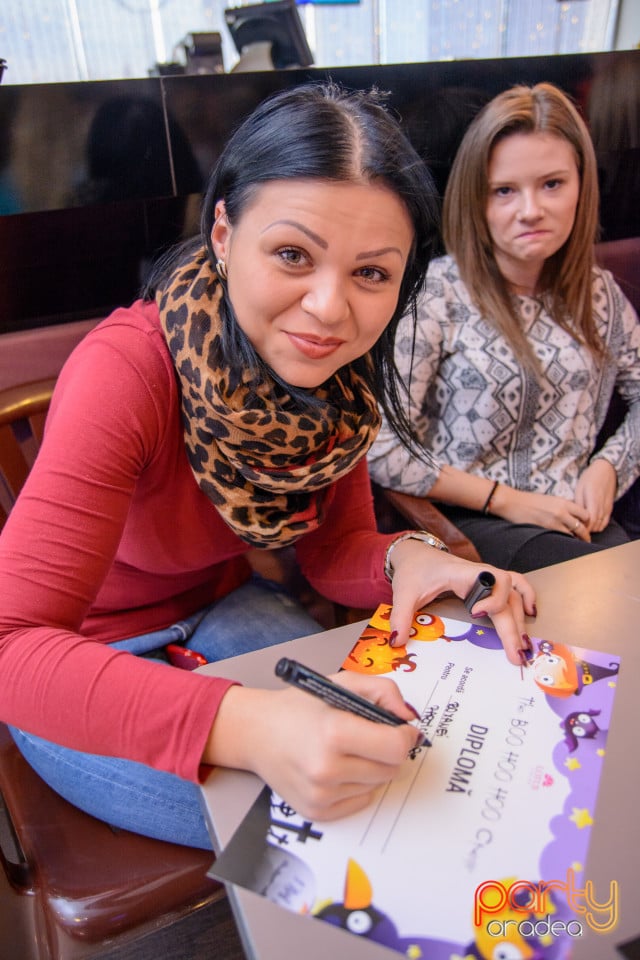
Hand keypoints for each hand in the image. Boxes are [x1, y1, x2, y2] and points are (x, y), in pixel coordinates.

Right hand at [204, 674, 419, 820]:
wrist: (256, 732)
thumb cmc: (299, 706)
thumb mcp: (341, 683)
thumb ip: (383, 691)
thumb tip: (408, 717)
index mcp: (334, 732)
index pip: (396, 748)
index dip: (404, 736)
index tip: (399, 728)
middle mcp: (327, 768)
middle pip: (391, 769)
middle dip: (388, 750)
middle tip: (370, 735)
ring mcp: (321, 794)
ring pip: (377, 785)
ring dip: (372, 767)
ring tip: (346, 749)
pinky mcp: (317, 812)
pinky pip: (361, 801)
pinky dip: (358, 785)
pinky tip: (338, 767)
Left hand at [385, 539, 535, 665]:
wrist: (416, 554)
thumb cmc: (414, 571)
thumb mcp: (404, 593)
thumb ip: (401, 616)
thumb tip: (398, 641)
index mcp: (461, 573)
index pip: (489, 579)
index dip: (491, 597)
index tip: (478, 614)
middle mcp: (480, 574)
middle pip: (506, 597)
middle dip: (512, 626)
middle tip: (516, 655)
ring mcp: (486, 578)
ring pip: (514, 595)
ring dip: (521, 619)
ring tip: (523, 646)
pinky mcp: (488, 584)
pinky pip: (516, 586)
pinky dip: (527, 597)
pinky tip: (530, 615)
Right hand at [490, 484, 590, 540]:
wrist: (513, 502)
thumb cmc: (529, 501)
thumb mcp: (550, 500)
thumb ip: (562, 507)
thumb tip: (571, 516)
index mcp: (564, 502)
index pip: (585, 514)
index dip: (587, 522)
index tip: (586, 526)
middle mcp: (562, 511)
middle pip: (582, 526)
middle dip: (586, 535)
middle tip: (586, 540)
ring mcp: (555, 521)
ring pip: (574, 534)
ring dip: (577, 540)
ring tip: (577, 545)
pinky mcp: (546, 529)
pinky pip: (562, 538)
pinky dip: (565, 541)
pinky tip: (565, 544)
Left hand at [574, 459, 616, 532]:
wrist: (606, 470)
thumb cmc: (590, 478)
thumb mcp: (580, 488)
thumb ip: (578, 503)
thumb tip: (574, 517)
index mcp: (594, 500)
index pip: (590, 520)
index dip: (582, 527)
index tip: (573, 529)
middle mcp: (602, 506)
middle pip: (595, 525)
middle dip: (585, 530)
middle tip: (574, 530)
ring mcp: (607, 508)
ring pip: (600, 526)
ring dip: (591, 529)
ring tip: (581, 527)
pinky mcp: (610, 509)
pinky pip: (605, 523)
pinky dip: (597, 526)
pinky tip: (590, 524)